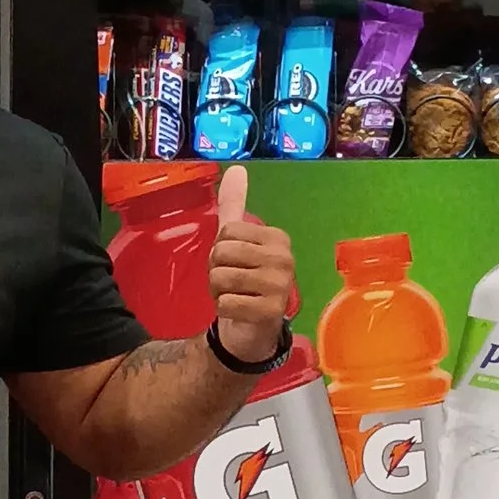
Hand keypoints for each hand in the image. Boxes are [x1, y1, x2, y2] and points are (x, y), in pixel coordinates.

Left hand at [209, 164, 295, 363]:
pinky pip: (226, 302)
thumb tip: (236, 169)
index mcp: (277, 238)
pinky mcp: (271, 311)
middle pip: (222, 252)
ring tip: (234, 296)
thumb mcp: (237, 241)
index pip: (226, 231)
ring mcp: (280, 285)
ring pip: (221, 277)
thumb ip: (235, 205)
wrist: (253, 329)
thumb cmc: (244, 281)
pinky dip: (224, 309)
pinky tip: (238, 312)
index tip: (233, 264)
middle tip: (232, 284)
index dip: (219, 250)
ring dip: (218, 291)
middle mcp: (284, 258)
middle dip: (215, 271)